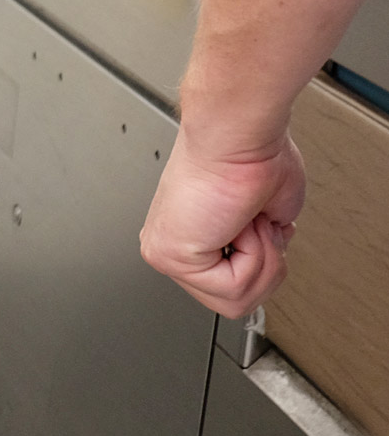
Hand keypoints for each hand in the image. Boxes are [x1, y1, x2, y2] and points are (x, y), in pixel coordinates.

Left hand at [140, 129, 306, 317]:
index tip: (258, 220)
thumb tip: (268, 253)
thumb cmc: (252, 157)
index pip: (233, 285)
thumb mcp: (268, 215)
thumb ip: (261, 244)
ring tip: (248, 220)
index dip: (265, 260)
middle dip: (266, 265)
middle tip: (257, 223)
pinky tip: (240, 221)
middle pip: (234, 300)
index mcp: (188, 236)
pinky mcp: (171, 257)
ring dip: (263, 259)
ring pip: (236, 299)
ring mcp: (166, 254)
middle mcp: (171, 246)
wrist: (239, 135)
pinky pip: (233, 288)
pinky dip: (256, 254)